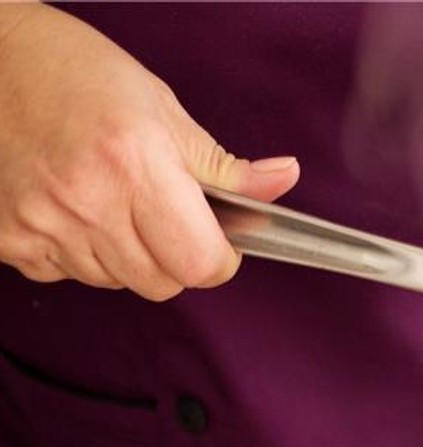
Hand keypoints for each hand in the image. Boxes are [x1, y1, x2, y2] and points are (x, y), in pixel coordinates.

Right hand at [0, 4, 299, 299]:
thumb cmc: (74, 73)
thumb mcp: (162, 109)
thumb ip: (224, 165)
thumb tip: (283, 179)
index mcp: (134, 164)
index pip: (199, 263)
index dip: (218, 259)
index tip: (217, 240)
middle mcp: (86, 199)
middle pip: (162, 283)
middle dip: (175, 259)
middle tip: (162, 215)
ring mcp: (42, 223)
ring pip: (116, 282)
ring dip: (126, 255)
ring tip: (108, 200)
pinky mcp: (8, 237)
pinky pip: (66, 274)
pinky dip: (78, 253)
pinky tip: (70, 207)